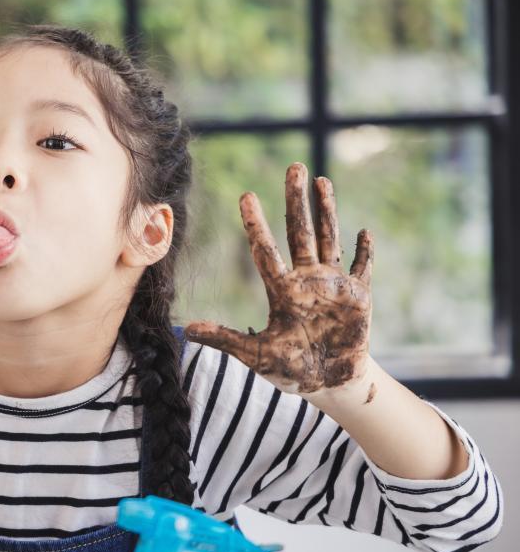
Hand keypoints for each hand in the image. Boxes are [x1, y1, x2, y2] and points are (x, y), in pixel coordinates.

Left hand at [184, 162, 372, 395]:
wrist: (327, 384)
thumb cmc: (290, 368)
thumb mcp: (254, 355)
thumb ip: (224, 339)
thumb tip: (186, 331)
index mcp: (282, 290)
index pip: (265, 250)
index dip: (256, 224)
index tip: (246, 195)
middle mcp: (306, 280)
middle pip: (300, 232)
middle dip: (296, 200)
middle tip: (293, 167)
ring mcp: (333, 285)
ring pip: (329, 238)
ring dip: (328, 210)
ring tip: (321, 181)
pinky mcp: (358, 297)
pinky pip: (362, 268)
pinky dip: (364, 251)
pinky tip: (363, 232)